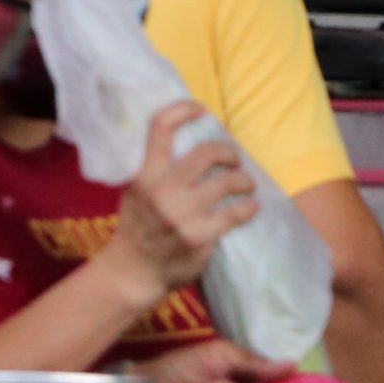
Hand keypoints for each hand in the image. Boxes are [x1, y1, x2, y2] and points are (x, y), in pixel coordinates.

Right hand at [101, 103, 259, 296]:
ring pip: (227, 182)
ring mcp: (182, 214)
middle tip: (234, 161)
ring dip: (244, 180)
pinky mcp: (199, 236)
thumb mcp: (135, 191)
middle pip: (207, 153)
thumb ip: (154, 168)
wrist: (132, 272)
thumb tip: (184, 141)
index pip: (161, 128)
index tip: (201, 111)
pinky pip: (234, 213)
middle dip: (228, 153)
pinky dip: (248, 207)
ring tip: (247, 185)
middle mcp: (163, 190)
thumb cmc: (137, 228)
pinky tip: (251, 207)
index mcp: (145, 174)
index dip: (183, 110)